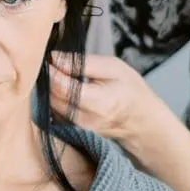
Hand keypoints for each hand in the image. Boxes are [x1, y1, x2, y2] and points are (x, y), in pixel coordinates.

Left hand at [47, 52, 168, 146]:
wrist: (141, 120)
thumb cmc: (130, 90)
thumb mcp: (113, 68)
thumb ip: (82, 64)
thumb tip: (54, 58)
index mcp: (99, 103)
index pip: (63, 87)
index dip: (52, 72)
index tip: (49, 58)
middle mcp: (85, 120)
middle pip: (53, 97)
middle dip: (48, 79)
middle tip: (51, 64)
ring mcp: (78, 129)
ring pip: (51, 105)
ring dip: (50, 89)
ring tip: (59, 75)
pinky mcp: (72, 132)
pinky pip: (54, 112)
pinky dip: (55, 99)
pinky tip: (63, 89)